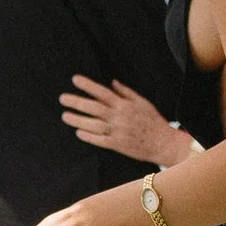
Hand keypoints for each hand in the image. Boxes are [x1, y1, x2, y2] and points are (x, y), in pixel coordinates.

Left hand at [59, 75, 187, 165]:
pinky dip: (89, 136)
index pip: (103, 92)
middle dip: (77, 102)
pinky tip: (78, 132)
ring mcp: (118, 131)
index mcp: (125, 105)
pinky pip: (100, 140)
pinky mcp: (118, 145)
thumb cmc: (153, 121)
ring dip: (78, 120)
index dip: (88, 86)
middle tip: (62, 98)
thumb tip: (112, 83)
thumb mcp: (142, 102)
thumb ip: (126, 92)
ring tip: (65, 116)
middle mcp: (120, 117)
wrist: (163, 143)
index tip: (75, 80)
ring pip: (94, 124)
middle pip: (95, 108)